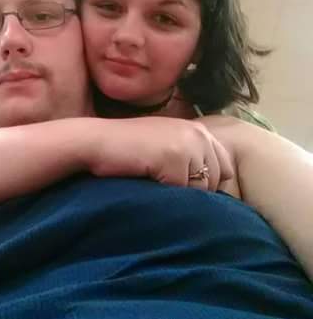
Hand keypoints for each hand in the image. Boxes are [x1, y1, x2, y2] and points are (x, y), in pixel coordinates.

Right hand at [87, 117, 233, 191]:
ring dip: (180, 193)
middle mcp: (198, 134)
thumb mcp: (166, 145)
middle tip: (164, 184)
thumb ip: (191, 157)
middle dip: (195, 190)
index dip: (209, 183)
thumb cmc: (129, 148)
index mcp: (199, 130)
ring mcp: (187, 144)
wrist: (98, 141)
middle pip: (216, 180)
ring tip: (155, 180)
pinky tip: (148, 179)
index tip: (184, 187)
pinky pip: (183, 192)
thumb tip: (214, 187)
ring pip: (201, 189)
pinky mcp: (175, 157)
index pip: (225, 166)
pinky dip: (166, 193)